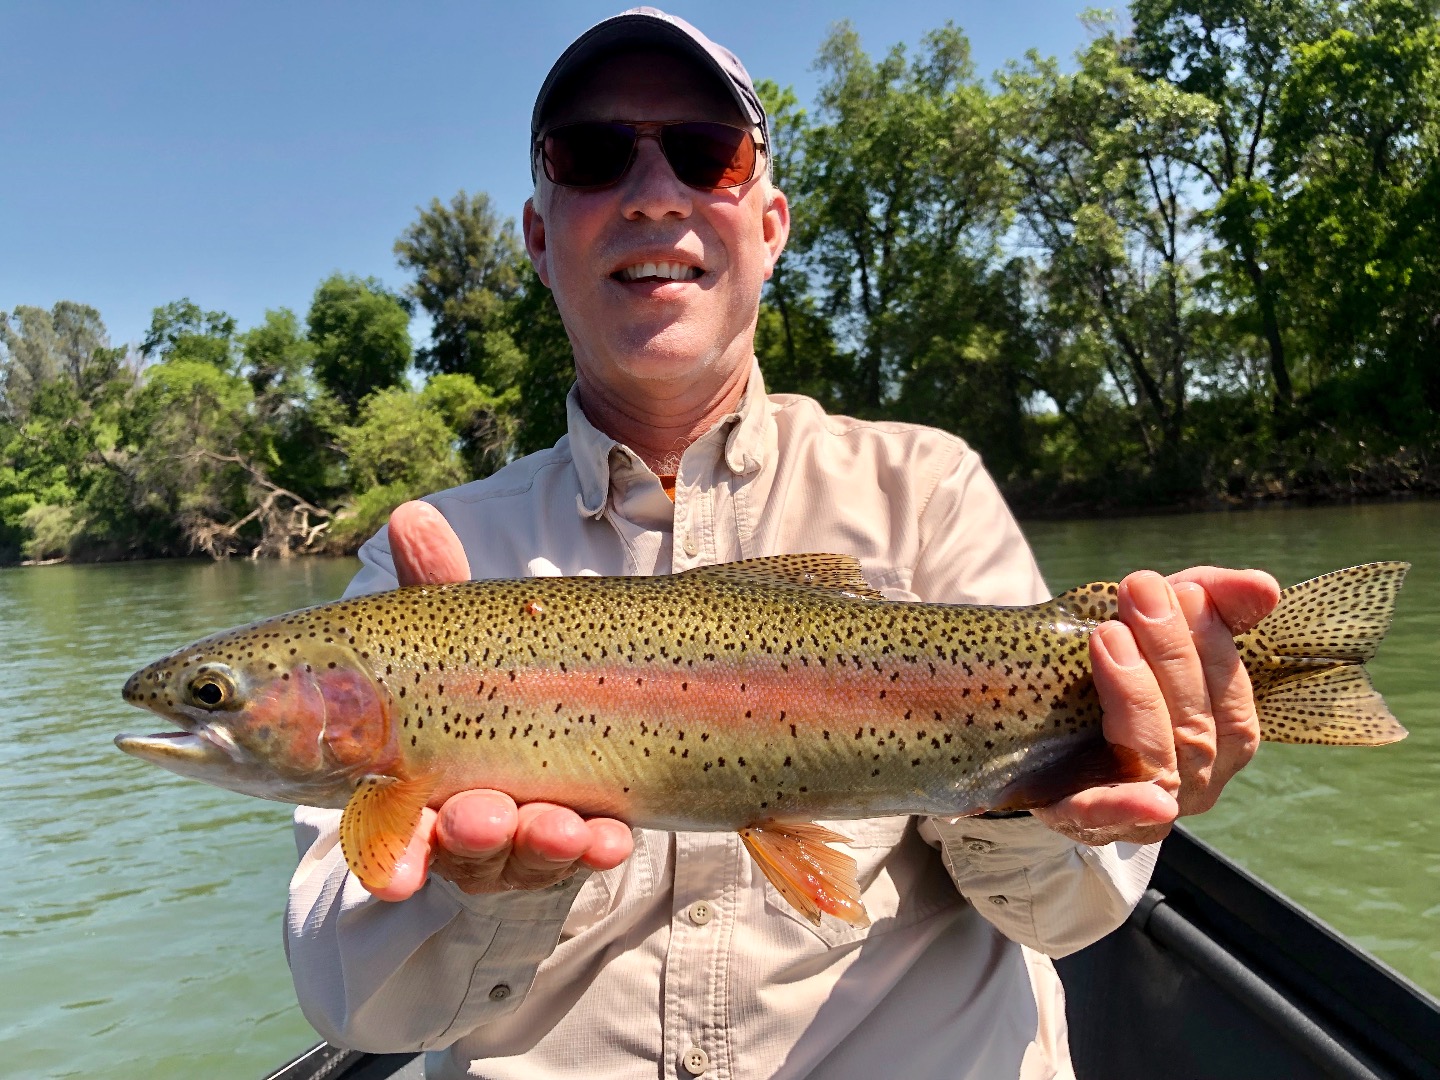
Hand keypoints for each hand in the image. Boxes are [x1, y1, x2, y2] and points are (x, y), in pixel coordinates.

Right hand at [366, 501, 634, 900]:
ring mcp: (522, 837)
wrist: (566, 707)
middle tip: (481, 818)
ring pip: (524, 856)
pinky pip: (586, 852)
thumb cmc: (482, 674)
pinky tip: (611, 837)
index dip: (393, 856)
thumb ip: (433, 584)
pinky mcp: (577, 836)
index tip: (397, 875)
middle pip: (459, 848)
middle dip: (471, 837)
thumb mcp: (458, 630)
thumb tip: (409, 514)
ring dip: (538, 843)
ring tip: (559, 825)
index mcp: (411, 783)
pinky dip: (596, 847)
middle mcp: (461, 822)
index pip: (391, 831)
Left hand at [1034, 566, 1280, 846]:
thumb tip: (1263, 586)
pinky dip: (1128, 807)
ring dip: (1138, 695)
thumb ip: (1209, 601)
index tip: (1187, 590)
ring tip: (1108, 635)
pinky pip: (1106, 818)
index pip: (1231, 697)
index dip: (1215, 644)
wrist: (1032, 731)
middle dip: (1170, 653)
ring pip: (1158, 760)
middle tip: (1140, 592)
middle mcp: (1192, 780)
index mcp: (1218, 739)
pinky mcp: (1084, 818)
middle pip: (1195, 725)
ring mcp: (1142, 806)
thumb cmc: (1114, 675)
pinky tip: (1149, 799)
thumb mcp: (1156, 628)